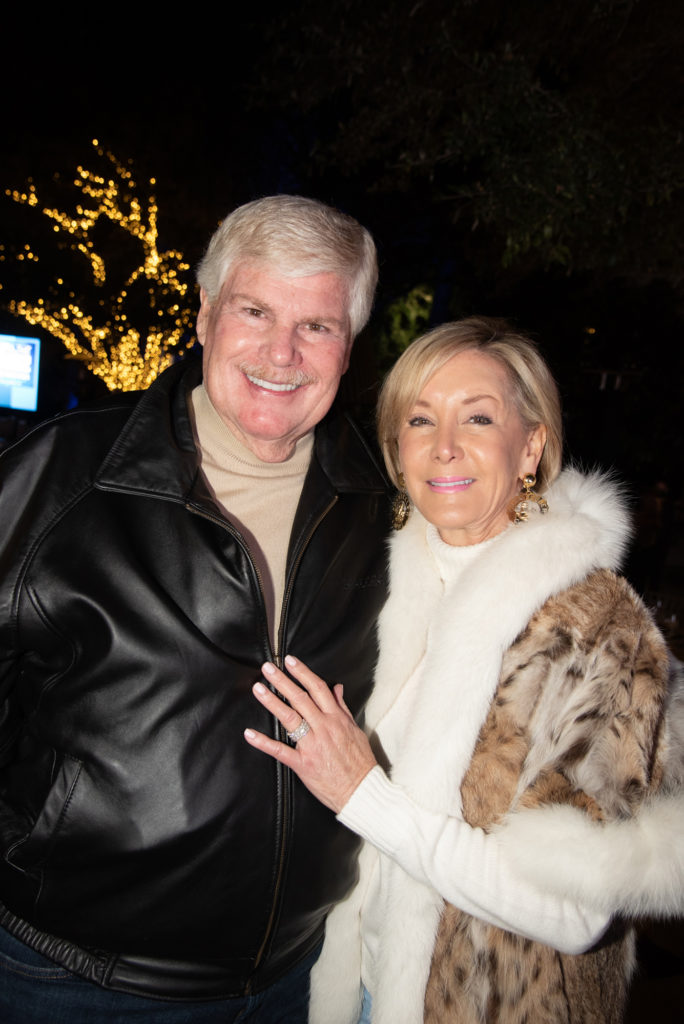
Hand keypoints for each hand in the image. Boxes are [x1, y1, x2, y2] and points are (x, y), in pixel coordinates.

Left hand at [244, 655, 376, 812]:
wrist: (362, 791)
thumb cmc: (360, 762)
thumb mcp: (356, 730)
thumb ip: (343, 708)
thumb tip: (336, 688)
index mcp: (337, 719)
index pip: (318, 689)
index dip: (303, 673)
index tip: (290, 661)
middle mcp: (324, 728)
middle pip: (300, 699)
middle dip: (282, 681)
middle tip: (267, 668)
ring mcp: (312, 746)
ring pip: (290, 718)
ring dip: (272, 702)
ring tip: (258, 688)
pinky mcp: (303, 764)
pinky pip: (280, 751)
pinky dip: (264, 742)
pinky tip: (250, 733)